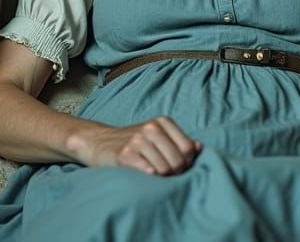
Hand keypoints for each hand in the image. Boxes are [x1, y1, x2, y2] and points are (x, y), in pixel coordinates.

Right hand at [68, 117, 201, 175]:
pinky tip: (144, 175)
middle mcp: (151, 127)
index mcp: (163, 122)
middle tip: (164, 176)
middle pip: (178, 161)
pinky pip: (148, 172)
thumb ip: (178, 141)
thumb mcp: (157, 136)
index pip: (187, 149)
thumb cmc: (134, 143)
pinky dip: (149, 178)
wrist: (100, 142)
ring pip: (165, 169)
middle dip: (174, 173)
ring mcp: (137, 140)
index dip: (186, 164)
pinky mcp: (125, 154)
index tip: (176, 168)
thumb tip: (199, 147)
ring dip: (161, 179)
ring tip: (153, 175)